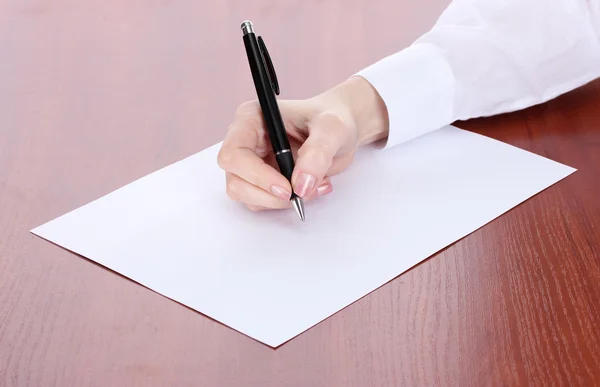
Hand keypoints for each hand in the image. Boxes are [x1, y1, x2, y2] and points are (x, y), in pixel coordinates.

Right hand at [217, 76, 387, 210]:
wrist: (341, 130)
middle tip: (301, 193)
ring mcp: (250, 163)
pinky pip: (262, 202)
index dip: (256, 175)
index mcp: (250, 118)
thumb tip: (300, 184)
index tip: (286, 187)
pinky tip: (309, 188)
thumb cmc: (332, 119)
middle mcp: (245, 141)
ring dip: (279, 201)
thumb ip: (317, 153)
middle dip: (268, 194)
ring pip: (246, 195)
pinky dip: (285, 203)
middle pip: (236, 180)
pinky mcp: (261, 180)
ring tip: (313, 187)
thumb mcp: (332, 128)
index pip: (234, 153)